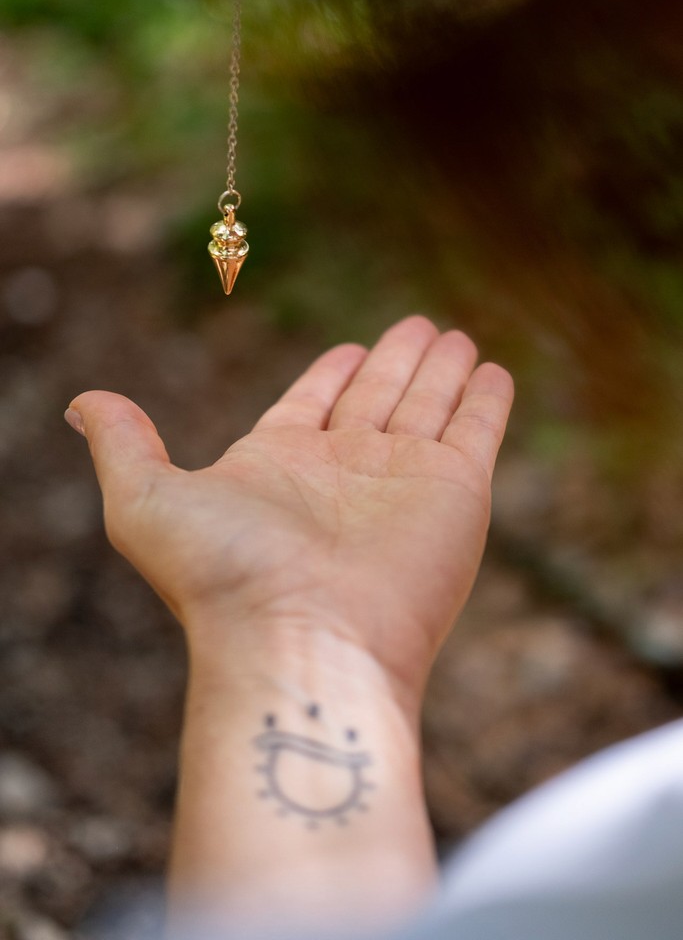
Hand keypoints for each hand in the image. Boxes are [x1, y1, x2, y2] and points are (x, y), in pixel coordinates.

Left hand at [67, 316, 512, 707]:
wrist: (301, 641)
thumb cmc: (221, 578)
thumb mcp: (147, 500)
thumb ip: (125, 444)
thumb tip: (81, 401)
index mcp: (281, 465)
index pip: (313, 404)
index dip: (332, 374)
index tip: (351, 349)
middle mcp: (345, 472)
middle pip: (377, 397)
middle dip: (397, 360)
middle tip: (419, 326)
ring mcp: (404, 480)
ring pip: (429, 405)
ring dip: (442, 370)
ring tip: (453, 335)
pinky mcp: (457, 490)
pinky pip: (477, 428)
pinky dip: (486, 399)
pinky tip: (491, 371)